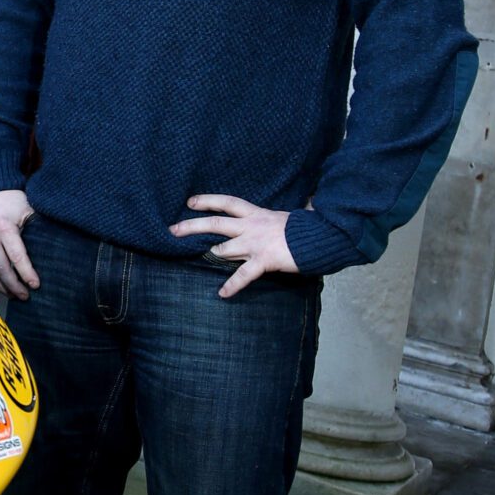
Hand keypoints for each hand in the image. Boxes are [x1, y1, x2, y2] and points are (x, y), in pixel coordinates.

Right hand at [0, 190, 38, 301]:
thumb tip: (53, 247)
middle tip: (25, 296)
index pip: (16, 257)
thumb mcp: (27, 208)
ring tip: (13, 295)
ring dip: (0, 285)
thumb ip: (36, 227)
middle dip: (13, 285)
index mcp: (3, 227)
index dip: (26, 273)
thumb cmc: (11, 197)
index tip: (35, 285)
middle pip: (0, 268)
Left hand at [170, 192, 295, 297]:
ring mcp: (255, 243)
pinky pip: (242, 275)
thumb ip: (280, 215)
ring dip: (213, 254)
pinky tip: (222, 293)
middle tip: (173, 230)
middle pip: (215, 223)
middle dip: (192, 226)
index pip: (226, 203)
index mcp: (256, 213)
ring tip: (202, 259)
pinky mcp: (263, 260)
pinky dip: (232, 285)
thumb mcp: (288, 216)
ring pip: (223, 248)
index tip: (190, 202)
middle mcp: (251, 226)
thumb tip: (301, 202)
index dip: (207, 201)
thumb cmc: (307, 227)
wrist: (321, 237)